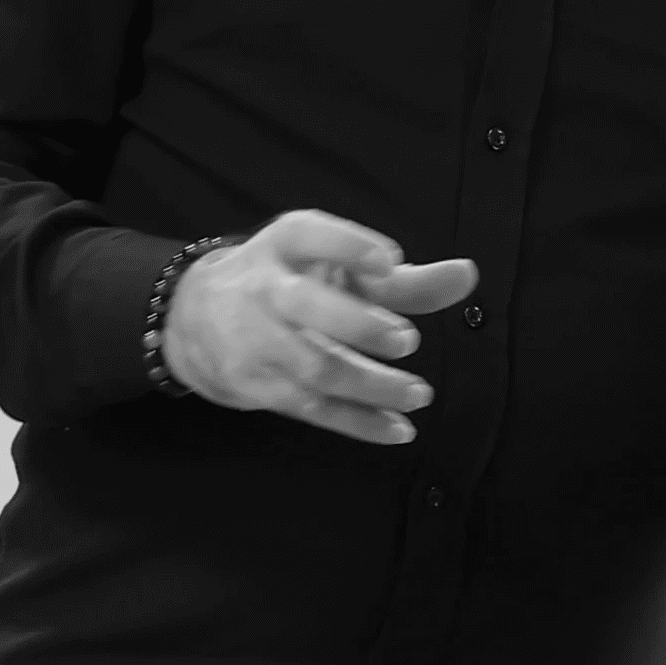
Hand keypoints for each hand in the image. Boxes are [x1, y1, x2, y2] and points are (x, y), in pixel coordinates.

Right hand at [162, 214, 477, 448]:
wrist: (197, 320)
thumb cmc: (292, 284)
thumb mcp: (338, 271)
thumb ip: (404, 279)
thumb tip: (468, 275)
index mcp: (286, 243)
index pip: (311, 235)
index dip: (349, 247)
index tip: (390, 262)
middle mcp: (265, 287)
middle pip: (306, 306)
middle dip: (356, 323)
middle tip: (408, 340)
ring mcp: (256, 340)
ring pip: (314, 366)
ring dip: (370, 384)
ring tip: (419, 395)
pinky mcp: (257, 385)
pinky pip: (312, 409)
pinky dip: (357, 423)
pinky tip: (398, 429)